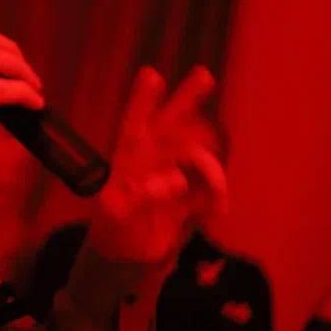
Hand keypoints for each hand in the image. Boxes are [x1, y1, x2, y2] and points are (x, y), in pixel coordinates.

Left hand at [85, 65, 226, 262]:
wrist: (127, 256)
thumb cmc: (111, 227)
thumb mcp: (115, 215)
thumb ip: (140, 198)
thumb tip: (177, 180)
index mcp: (128, 156)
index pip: (135, 122)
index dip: (142, 100)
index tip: (151, 74)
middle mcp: (153, 157)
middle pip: (172, 122)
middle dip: (187, 98)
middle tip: (204, 75)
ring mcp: (175, 172)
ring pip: (199, 151)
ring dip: (212, 167)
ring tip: (216, 197)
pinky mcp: (192, 193)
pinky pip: (212, 185)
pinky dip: (218, 194)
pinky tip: (215, 211)